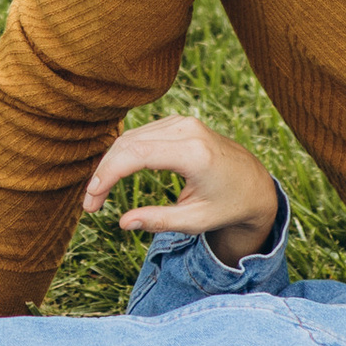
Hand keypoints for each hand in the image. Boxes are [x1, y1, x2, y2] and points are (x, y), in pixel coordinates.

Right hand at [81, 109, 279, 263]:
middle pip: (128, 143)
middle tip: (90, 204)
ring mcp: (184, 122)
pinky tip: (113, 176)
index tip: (91, 200)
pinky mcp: (180, 123)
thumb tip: (124, 223)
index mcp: (194, 153)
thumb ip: (159, 221)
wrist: (255, 184)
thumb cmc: (229, 206)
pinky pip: (142, 134)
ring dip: (110, 163)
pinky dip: (123, 154)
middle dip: (103, 172)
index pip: (136, 155)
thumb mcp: (196, 221)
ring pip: (131, 137)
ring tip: (98, 194)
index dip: (107, 176)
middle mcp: (187, 130)